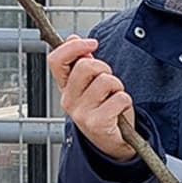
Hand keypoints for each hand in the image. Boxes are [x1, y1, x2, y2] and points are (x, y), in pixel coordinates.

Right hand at [49, 36, 134, 160]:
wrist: (112, 143)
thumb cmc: (104, 111)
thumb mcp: (91, 85)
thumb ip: (82, 63)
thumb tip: (72, 39)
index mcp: (65, 88)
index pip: (56, 60)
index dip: (74, 47)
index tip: (92, 44)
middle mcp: (68, 101)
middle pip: (86, 66)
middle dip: (105, 68)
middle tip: (109, 83)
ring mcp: (81, 114)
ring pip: (106, 81)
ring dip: (118, 87)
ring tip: (114, 99)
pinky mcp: (96, 124)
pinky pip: (119, 98)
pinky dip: (125, 102)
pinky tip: (119, 111)